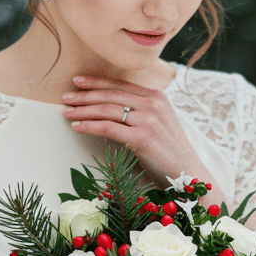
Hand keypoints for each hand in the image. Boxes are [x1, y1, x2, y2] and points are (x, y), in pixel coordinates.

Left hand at [62, 74, 199, 190]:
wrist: (189, 174)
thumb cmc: (170, 153)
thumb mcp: (159, 124)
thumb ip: (142, 112)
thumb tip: (114, 109)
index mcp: (157, 97)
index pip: (121, 85)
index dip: (97, 82)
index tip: (78, 81)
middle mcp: (153, 104)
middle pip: (110, 95)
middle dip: (85, 95)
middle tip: (66, 97)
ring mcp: (148, 120)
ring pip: (107, 110)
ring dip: (83, 110)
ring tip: (66, 112)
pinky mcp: (142, 138)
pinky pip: (108, 128)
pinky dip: (89, 125)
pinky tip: (77, 126)